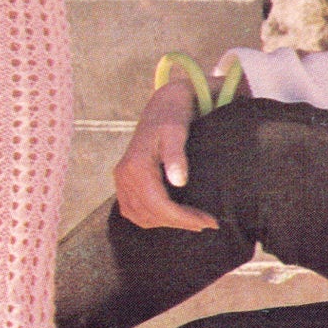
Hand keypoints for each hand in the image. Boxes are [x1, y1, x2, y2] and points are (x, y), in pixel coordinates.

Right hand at [111, 78, 219, 230]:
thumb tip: (179, 181)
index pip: (158, 204)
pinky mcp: (123, 181)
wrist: (161, 105)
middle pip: (150, 213)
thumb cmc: (172, 116)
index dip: (182, 217)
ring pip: (140, 216)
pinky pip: (133, 210)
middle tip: (206, 222)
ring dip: (166, 222)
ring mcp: (121, 179)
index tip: (207, 221)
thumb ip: (176, 155)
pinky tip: (172, 215)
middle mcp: (124, 175)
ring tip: (193, 220)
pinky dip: (152, 218)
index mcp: (136, 165)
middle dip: (179, 222)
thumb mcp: (176, 131)